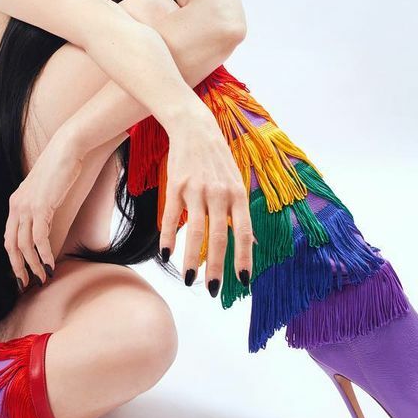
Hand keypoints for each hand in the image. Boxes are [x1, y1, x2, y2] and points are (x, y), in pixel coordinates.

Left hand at [4, 132, 84, 287]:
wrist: (66, 149)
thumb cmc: (60, 168)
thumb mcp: (45, 190)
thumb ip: (40, 207)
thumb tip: (45, 224)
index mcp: (15, 203)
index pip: (8, 237)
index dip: (13, 258)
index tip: (21, 273)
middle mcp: (17, 206)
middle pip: (11, 245)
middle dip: (18, 268)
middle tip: (27, 284)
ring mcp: (27, 206)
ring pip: (25, 245)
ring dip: (34, 264)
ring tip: (44, 277)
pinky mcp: (41, 206)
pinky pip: (39, 237)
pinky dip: (44, 253)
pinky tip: (50, 263)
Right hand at [159, 108, 254, 292]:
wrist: (194, 127)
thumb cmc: (218, 159)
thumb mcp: (235, 182)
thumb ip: (239, 211)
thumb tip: (250, 243)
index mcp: (237, 195)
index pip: (243, 232)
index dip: (243, 258)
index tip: (243, 281)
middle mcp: (218, 194)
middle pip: (218, 238)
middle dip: (216, 268)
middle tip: (213, 290)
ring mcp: (196, 190)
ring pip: (195, 232)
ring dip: (191, 259)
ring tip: (190, 280)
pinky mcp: (176, 186)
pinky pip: (171, 217)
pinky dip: (169, 238)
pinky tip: (166, 255)